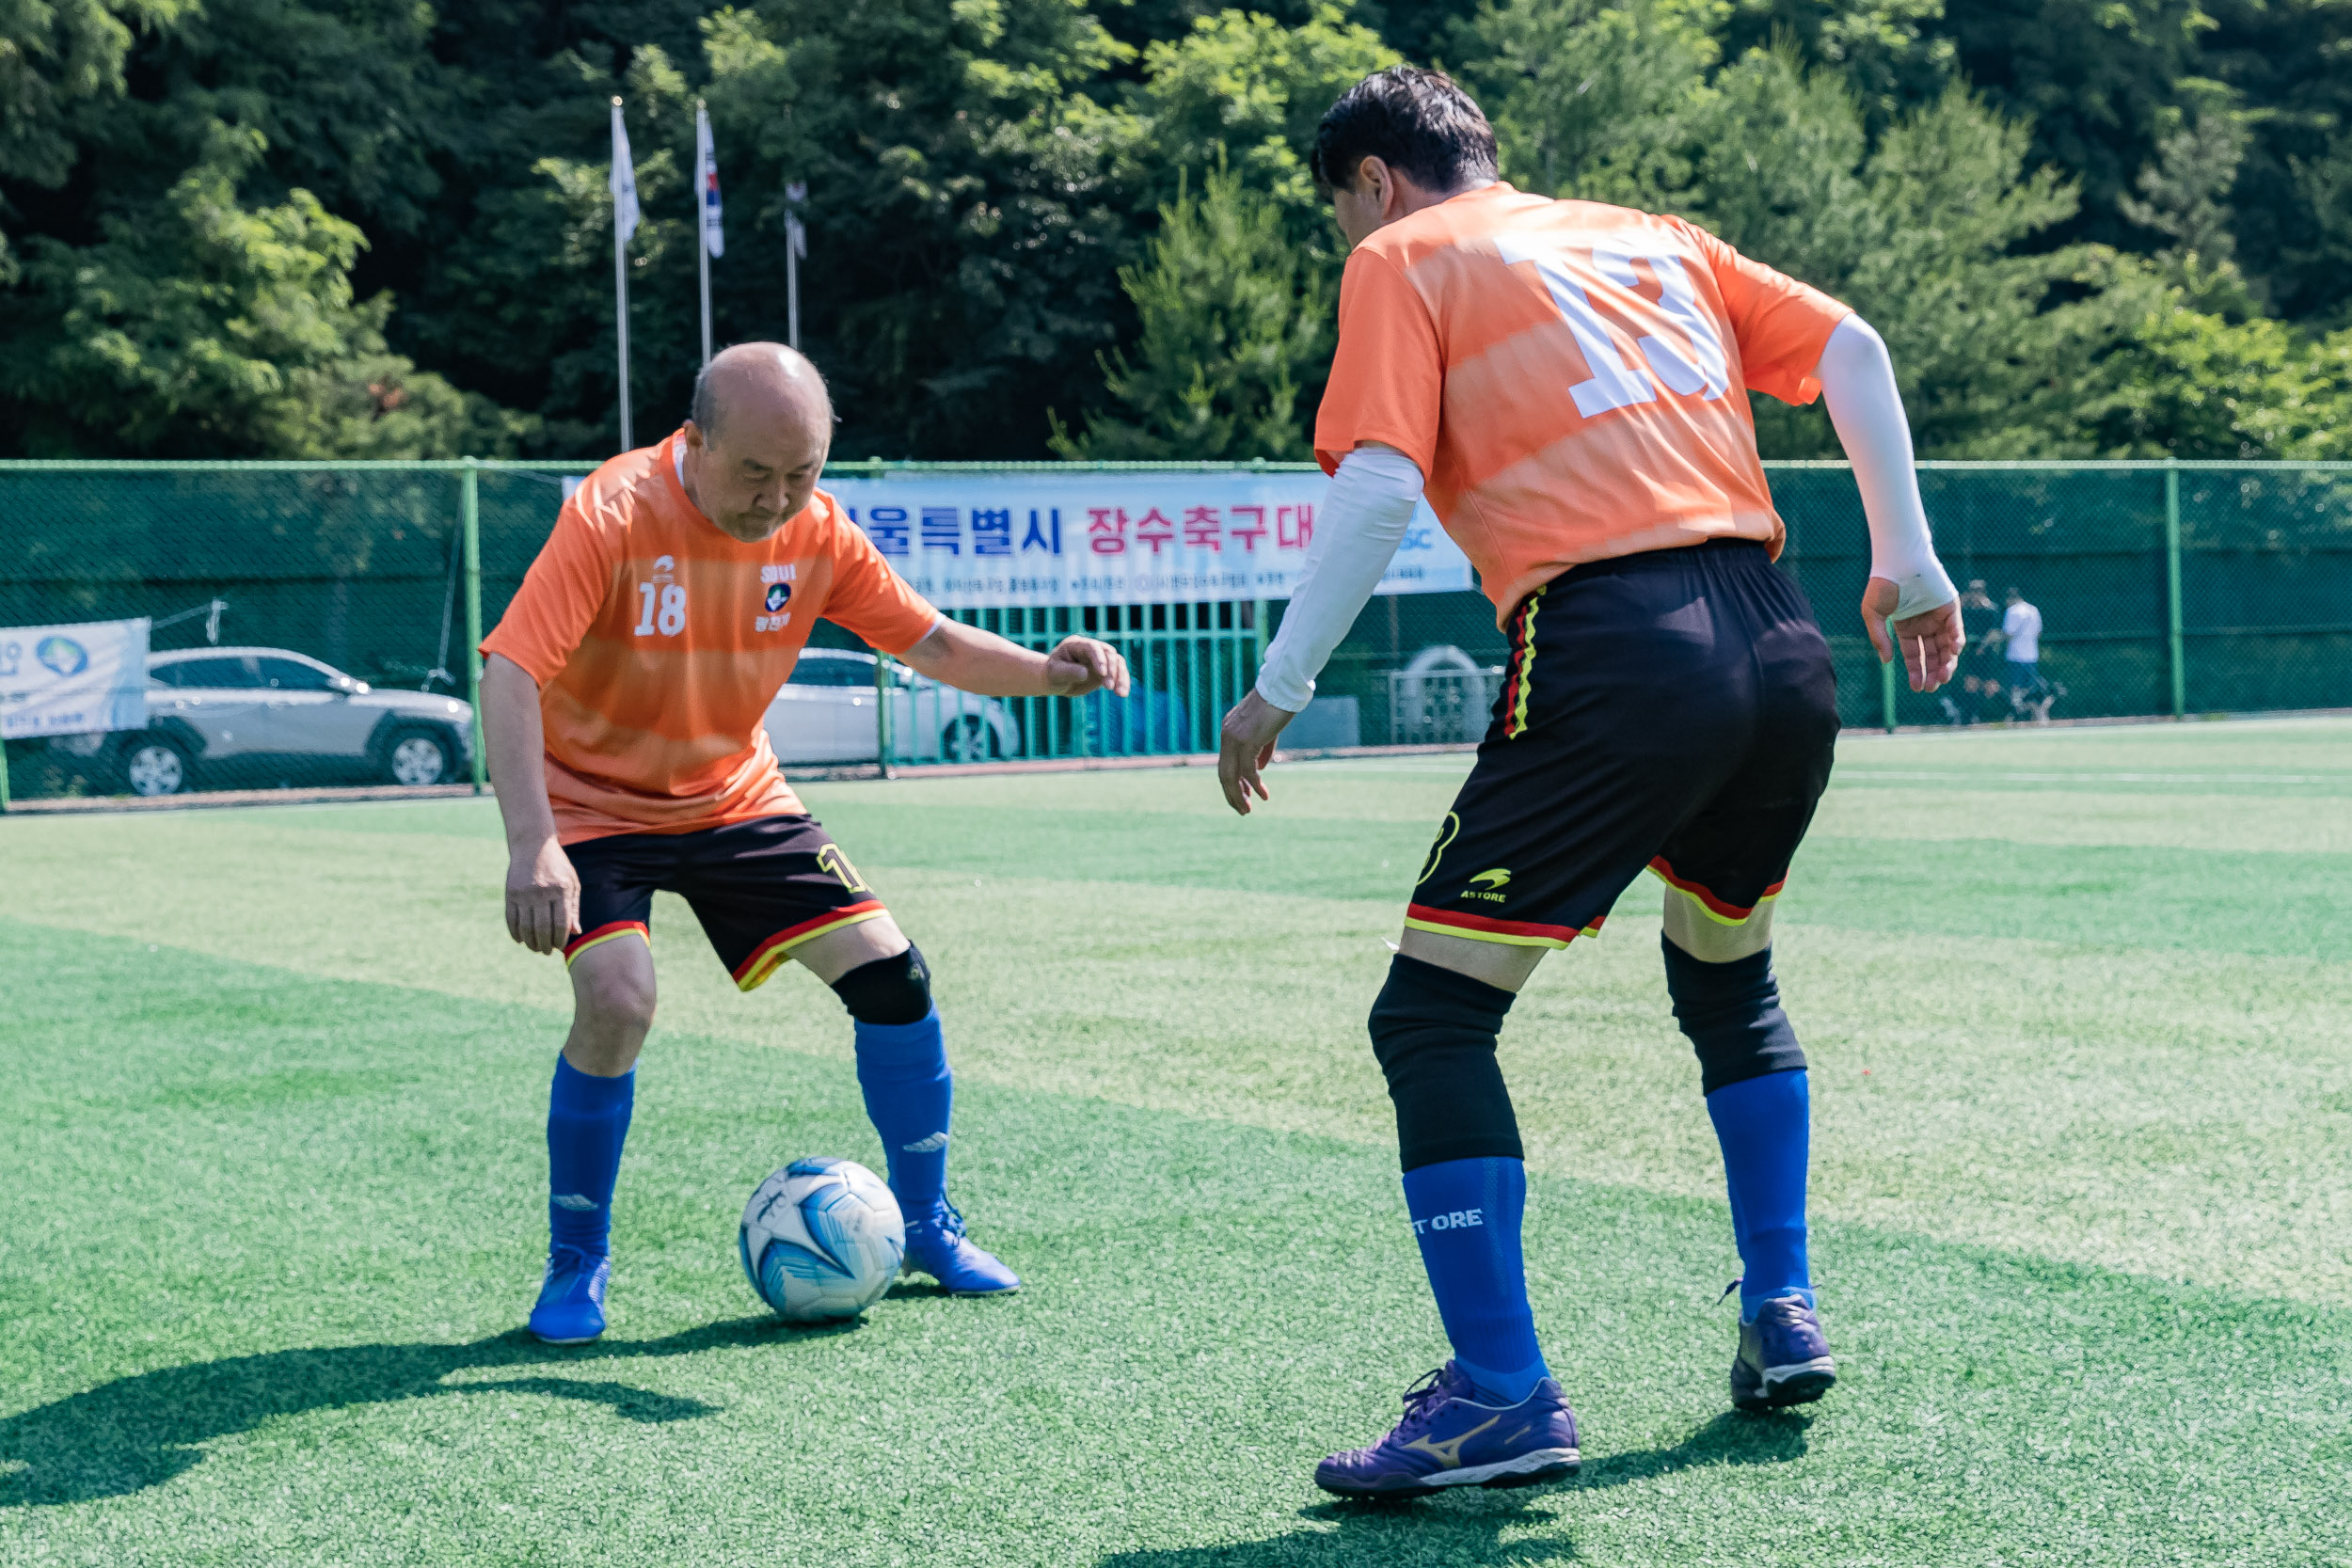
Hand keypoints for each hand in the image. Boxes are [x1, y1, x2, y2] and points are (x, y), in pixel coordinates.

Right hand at [506, 835, 580, 954]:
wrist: (532, 846)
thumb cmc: (557, 867)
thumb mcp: (571, 883)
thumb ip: (573, 908)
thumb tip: (575, 933)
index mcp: (561, 890)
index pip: (561, 923)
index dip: (560, 939)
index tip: (559, 946)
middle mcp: (542, 892)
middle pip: (542, 928)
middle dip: (545, 945)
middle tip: (546, 952)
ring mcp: (524, 893)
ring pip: (526, 927)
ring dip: (530, 942)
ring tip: (535, 948)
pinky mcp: (510, 893)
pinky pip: (511, 919)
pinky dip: (515, 933)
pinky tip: (520, 940)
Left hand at [1043, 636, 1129, 696]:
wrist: (1057, 681)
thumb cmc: (1053, 674)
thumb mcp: (1055, 673)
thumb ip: (1069, 671)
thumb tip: (1086, 673)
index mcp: (1077, 645)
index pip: (1092, 647)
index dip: (1099, 658)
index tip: (1102, 673)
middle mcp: (1092, 648)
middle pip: (1108, 653)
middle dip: (1111, 670)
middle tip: (1109, 687)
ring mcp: (1101, 658)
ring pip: (1118, 662)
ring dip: (1121, 677)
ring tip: (1121, 694)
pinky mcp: (1107, 670)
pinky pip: (1119, 673)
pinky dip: (1123, 682)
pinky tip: (1123, 694)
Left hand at [1218, 688, 1296, 814]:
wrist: (1282, 688)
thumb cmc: (1277, 705)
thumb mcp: (1266, 731)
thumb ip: (1260, 750)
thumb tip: (1259, 770)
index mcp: (1228, 731)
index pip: (1225, 763)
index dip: (1233, 783)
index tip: (1243, 796)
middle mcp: (1226, 736)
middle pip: (1223, 773)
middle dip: (1232, 794)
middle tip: (1243, 810)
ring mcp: (1234, 738)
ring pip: (1230, 776)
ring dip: (1239, 795)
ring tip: (1247, 810)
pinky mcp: (1246, 741)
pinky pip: (1248, 771)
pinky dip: (1255, 785)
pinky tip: (1263, 795)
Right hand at [1861, 577, 1963, 692]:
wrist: (1898, 562)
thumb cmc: (1882, 585)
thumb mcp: (1873, 615)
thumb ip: (1879, 638)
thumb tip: (1887, 661)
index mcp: (1906, 627)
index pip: (1914, 654)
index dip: (1916, 671)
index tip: (1917, 688)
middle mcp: (1924, 623)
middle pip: (1932, 654)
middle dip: (1933, 672)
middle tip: (1932, 687)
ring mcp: (1938, 616)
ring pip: (1946, 645)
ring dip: (1947, 662)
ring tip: (1943, 677)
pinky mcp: (1950, 607)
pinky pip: (1956, 628)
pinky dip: (1956, 641)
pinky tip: (1952, 653)